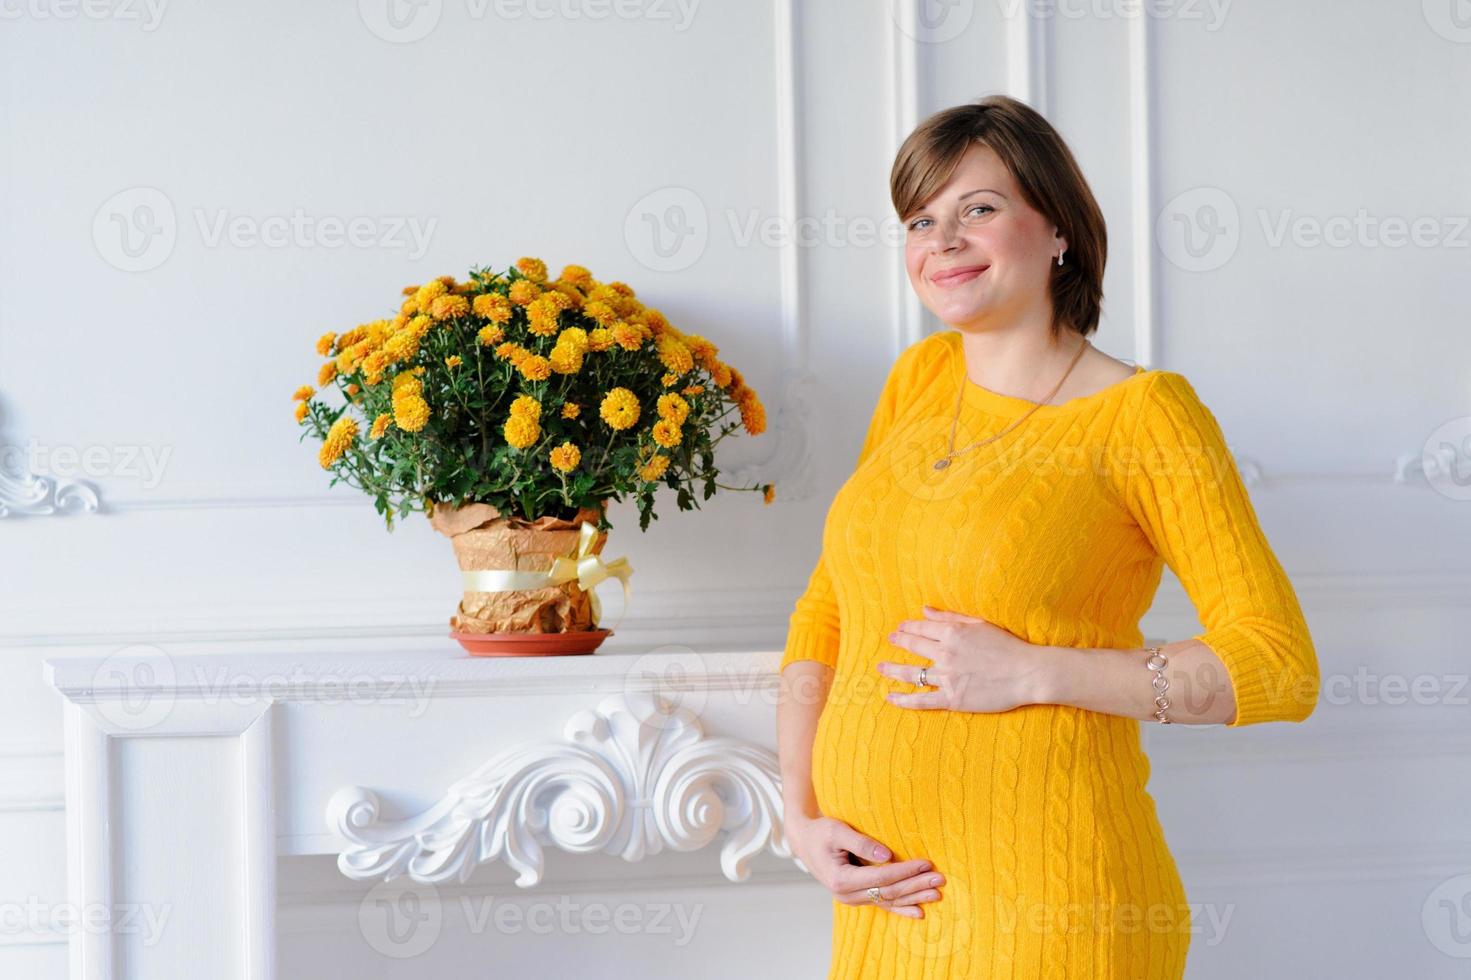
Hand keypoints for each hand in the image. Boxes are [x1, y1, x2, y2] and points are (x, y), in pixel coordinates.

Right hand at [785, 813, 944, 918]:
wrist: (805, 842)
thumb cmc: (821, 832)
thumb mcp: (837, 830)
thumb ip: (861, 842)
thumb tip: (887, 855)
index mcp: (841, 879)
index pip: (881, 877)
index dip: (905, 871)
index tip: (925, 863)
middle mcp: (846, 895)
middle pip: (888, 892)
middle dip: (915, 886)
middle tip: (939, 879)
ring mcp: (851, 899)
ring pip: (888, 901)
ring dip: (913, 898)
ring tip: (936, 894)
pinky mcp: (857, 897)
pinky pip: (882, 905)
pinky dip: (901, 909)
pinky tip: (919, 913)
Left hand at [877, 604, 1050, 712]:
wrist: (1027, 673)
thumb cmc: (1007, 646)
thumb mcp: (979, 624)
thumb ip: (949, 617)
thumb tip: (925, 610)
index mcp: (952, 633)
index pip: (921, 628)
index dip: (907, 628)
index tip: (899, 628)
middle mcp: (945, 654)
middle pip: (913, 647)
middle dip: (898, 642)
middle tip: (889, 641)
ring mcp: (947, 678)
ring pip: (912, 674)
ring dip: (892, 670)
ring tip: (880, 668)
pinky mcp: (952, 699)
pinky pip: (922, 700)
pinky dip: (904, 700)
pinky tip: (890, 698)